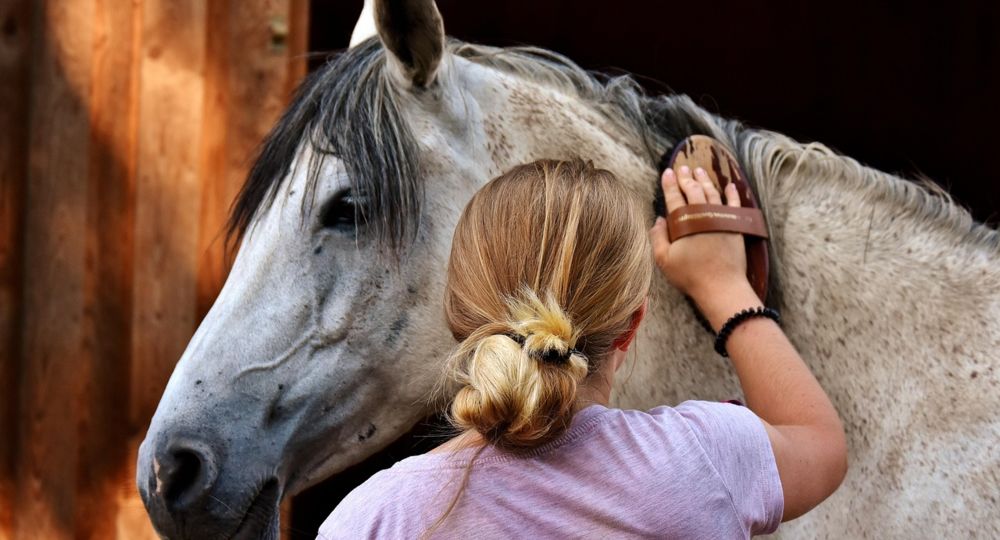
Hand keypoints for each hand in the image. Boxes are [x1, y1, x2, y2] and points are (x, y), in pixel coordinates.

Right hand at [648, 165, 753, 309]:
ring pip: (712, 192)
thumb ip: (658, 237)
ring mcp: (721, 218)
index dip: (670, 184)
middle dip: (686, 178)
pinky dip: (731, 193)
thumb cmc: (691, 275)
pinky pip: (734, 204)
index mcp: (684, 222)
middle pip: (693, 190)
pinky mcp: (735, 225)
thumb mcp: (664, 260)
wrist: (721, 286)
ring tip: (699, 171)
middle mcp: (703, 214)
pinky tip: (729, 185)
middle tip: (682, 168)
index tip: (667, 172)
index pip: (674, 197)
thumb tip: (658, 220)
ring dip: (705, 180)